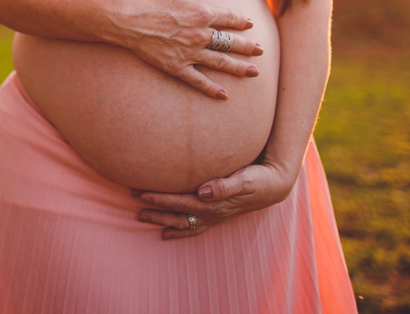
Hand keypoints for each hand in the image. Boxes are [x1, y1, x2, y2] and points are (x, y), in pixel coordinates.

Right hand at [108, 0, 261, 99]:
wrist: (125, 19)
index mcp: (201, 13)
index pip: (228, 18)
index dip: (241, 21)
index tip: (250, 25)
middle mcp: (200, 34)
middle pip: (229, 42)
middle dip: (247, 47)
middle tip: (261, 51)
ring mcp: (189, 53)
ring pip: (220, 62)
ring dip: (238, 67)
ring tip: (253, 72)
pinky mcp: (177, 66)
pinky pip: (198, 80)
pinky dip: (211, 88)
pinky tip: (223, 95)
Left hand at [134, 162, 295, 238]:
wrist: (275, 185)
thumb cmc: (259, 178)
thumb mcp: (245, 178)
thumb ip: (225, 184)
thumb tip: (204, 190)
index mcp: (215, 204)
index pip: (182, 202)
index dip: (161, 199)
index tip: (142, 194)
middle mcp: (213, 213)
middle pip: (178, 215)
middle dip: (156, 211)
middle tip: (134, 208)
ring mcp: (214, 216)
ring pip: (183, 222)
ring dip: (162, 220)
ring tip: (141, 217)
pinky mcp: (217, 214)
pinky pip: (194, 226)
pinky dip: (179, 230)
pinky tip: (166, 232)